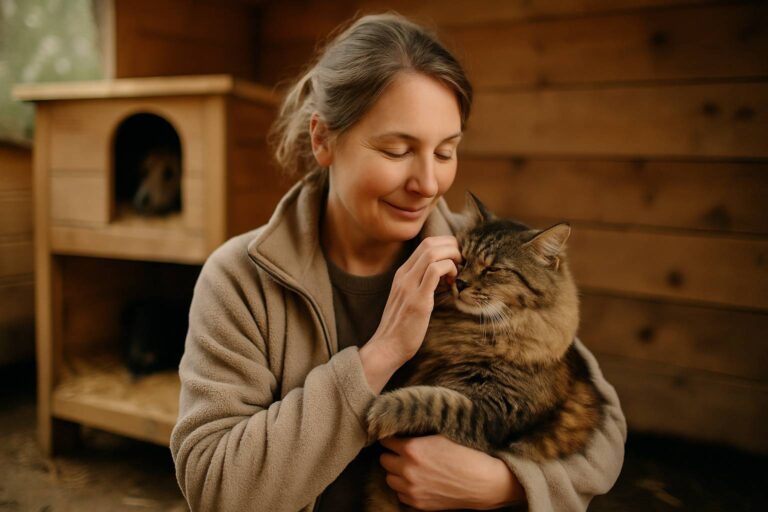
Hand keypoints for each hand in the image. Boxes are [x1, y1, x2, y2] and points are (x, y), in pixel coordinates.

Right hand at [360, 237, 460, 392]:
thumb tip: (443, 276)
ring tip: (458, 272)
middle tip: (462, 264)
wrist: (387, 347)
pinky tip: (452, 283)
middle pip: (430, 243)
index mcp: (402, 274)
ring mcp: (409, 286)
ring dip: (452, 257)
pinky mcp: (417, 299)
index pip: (425, 244)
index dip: (445, 245)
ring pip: (432, 252)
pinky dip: (449, 269)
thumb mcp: (409, 299)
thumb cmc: (402, 327)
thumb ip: (421, 285)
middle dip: (452, 247)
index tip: (456, 260)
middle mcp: (403, 275)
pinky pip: (434, 271)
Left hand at [378, 435, 525, 510]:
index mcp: (412, 449)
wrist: (484, 482)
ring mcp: (412, 489)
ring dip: (396, 472)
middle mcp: (407, 470)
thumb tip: (405, 426)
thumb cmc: (467, 454)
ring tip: (408, 466)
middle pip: (384, 460)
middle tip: (402, 451)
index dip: (390, 436)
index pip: (386, 440)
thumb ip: (420, 433)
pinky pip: (400, 494)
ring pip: (389, 479)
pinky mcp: (418, 503)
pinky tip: (416, 481)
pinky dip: (405, 488)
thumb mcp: (442, 434)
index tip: (394, 436)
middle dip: (391, 454)